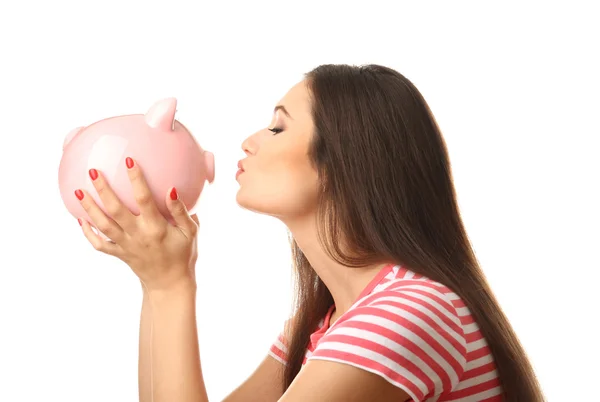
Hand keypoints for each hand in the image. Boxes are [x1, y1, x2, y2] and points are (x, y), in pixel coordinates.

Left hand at [75, 157, 198, 291]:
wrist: (170, 285)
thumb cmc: (184, 255)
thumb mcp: (191, 232)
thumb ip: (181, 211)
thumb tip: (172, 189)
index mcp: (156, 228)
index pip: (144, 199)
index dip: (136, 179)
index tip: (130, 160)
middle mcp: (138, 236)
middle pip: (115, 210)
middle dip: (103, 190)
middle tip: (93, 171)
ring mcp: (126, 246)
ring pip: (102, 226)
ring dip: (89, 208)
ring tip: (78, 191)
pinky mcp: (119, 254)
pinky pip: (99, 244)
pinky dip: (87, 233)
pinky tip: (80, 219)